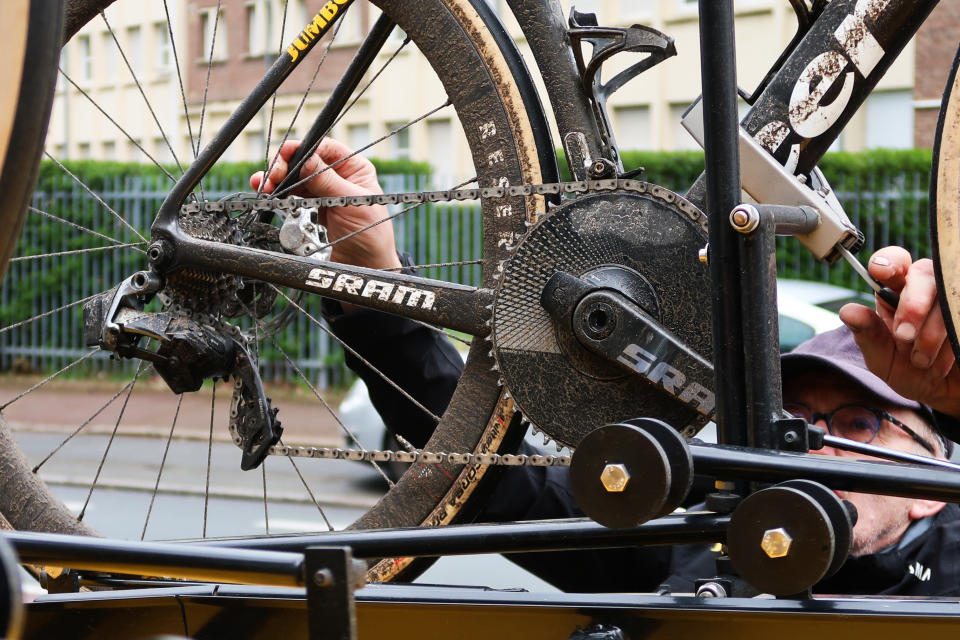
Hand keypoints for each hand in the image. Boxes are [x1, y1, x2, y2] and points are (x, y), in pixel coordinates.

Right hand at [250, 139, 401, 270]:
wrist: (365, 265)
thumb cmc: (371, 234)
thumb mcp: (351, 203)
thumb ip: (327, 181)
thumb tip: (305, 159)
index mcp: (354, 168)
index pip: (325, 148)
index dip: (304, 148)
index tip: (286, 154)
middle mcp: (337, 176)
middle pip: (305, 161)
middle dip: (285, 165)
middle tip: (273, 175)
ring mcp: (322, 191)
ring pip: (294, 177)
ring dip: (277, 179)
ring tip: (264, 185)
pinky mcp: (311, 207)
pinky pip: (291, 194)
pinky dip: (278, 193)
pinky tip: (268, 192)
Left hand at [839, 246, 959, 416]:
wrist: (948, 394)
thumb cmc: (911, 372)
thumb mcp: (883, 359)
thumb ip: (867, 335)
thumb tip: (847, 311)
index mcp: (898, 292)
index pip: (894, 262)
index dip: (889, 260)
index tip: (881, 271)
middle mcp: (928, 287)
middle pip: (924, 273)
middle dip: (913, 306)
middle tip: (904, 337)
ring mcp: (954, 296)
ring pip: (949, 294)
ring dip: (933, 332)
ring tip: (923, 361)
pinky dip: (954, 339)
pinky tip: (950, 360)